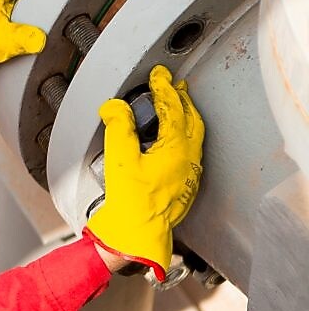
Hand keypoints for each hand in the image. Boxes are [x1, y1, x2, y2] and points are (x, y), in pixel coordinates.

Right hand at [85, 65, 204, 280]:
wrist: (137, 235)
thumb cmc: (131, 202)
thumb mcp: (119, 159)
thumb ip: (118, 128)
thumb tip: (115, 108)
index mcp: (177, 148)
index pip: (174, 108)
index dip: (164, 88)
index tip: (158, 75)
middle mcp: (189, 160)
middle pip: (192, 120)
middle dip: (182, 100)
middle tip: (174, 86)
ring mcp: (189, 174)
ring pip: (194, 136)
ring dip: (186, 118)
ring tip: (177, 108)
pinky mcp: (184, 186)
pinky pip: (191, 152)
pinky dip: (184, 137)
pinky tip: (173, 142)